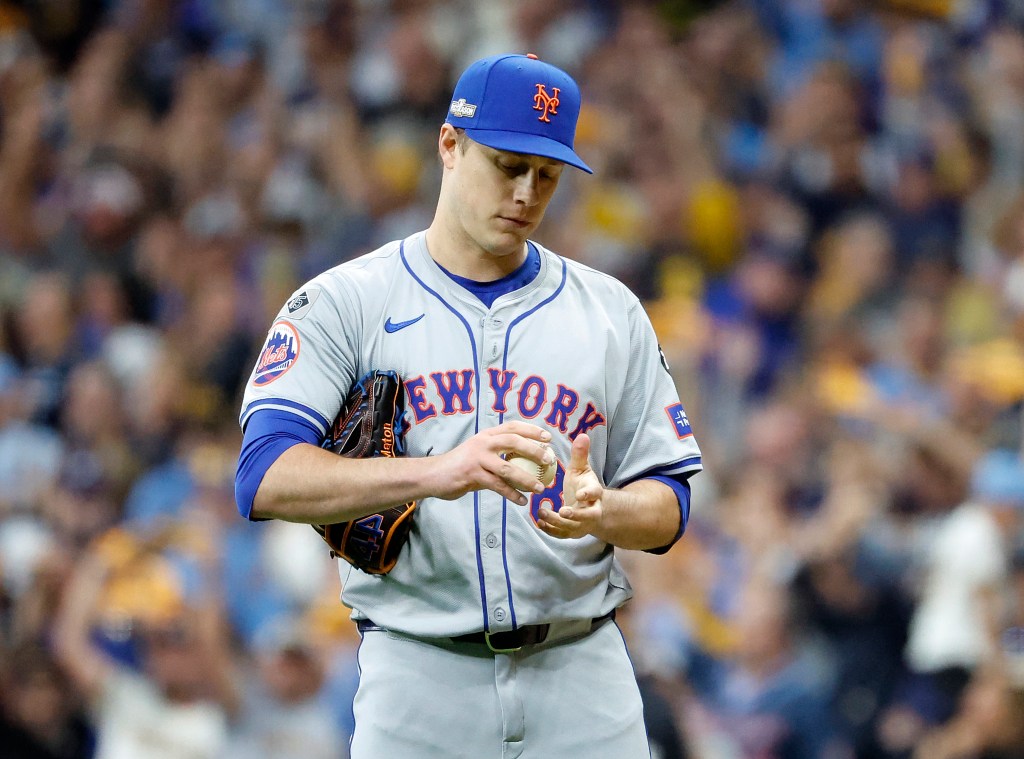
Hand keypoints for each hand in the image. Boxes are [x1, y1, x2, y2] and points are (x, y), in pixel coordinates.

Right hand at [430, 421, 553, 504]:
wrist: (433, 475)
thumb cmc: (460, 466)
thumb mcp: (478, 453)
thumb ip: (497, 454)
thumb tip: (523, 460)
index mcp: (486, 435)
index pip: (512, 427)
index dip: (531, 430)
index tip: (548, 437)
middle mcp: (482, 443)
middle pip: (513, 442)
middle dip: (534, 450)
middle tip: (549, 460)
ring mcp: (477, 458)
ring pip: (507, 467)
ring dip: (527, 478)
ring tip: (540, 488)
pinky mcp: (472, 474)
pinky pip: (497, 486)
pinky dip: (511, 494)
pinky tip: (522, 501)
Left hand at [536, 433, 602, 538]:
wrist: (588, 507)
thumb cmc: (582, 484)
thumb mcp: (581, 469)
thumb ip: (580, 454)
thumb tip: (583, 435)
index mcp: (594, 493)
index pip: (594, 493)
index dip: (588, 494)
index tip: (580, 494)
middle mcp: (591, 510)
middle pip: (587, 516)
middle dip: (576, 516)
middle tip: (563, 512)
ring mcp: (582, 524)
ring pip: (572, 527)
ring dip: (557, 521)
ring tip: (541, 512)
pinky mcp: (571, 532)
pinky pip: (561, 534)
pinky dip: (551, 530)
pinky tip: (539, 522)